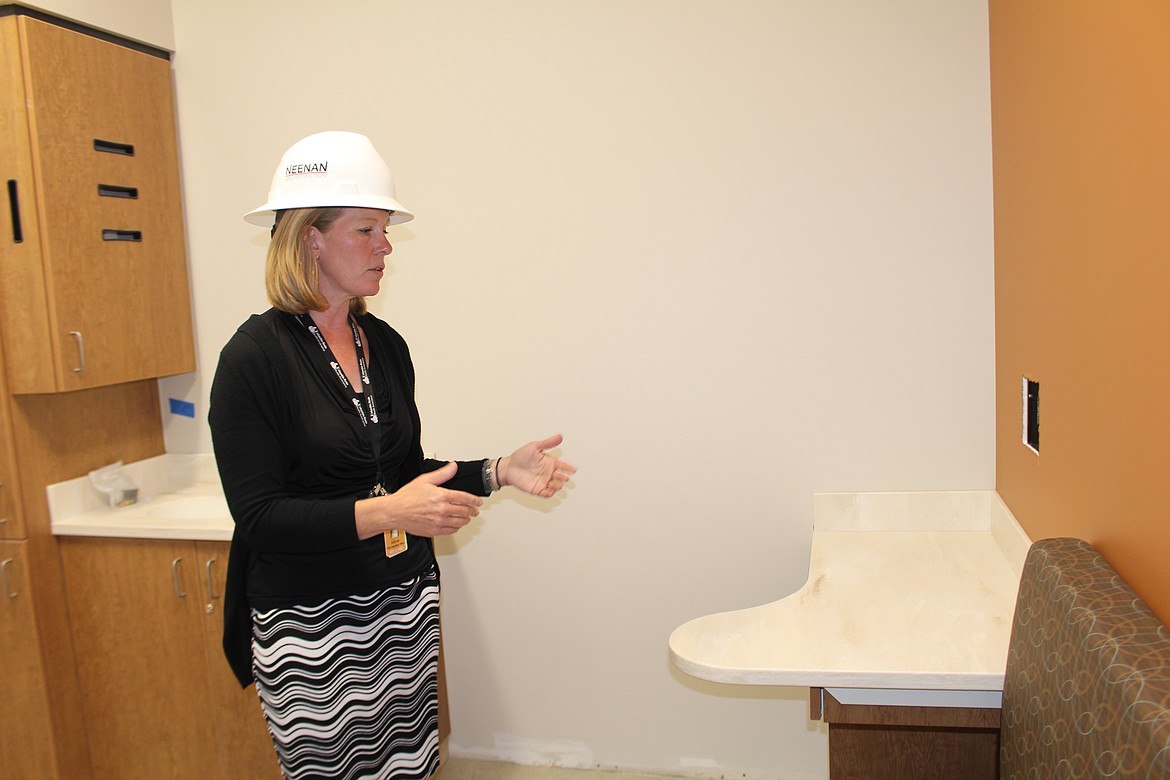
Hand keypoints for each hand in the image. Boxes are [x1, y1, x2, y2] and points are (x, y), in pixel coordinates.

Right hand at [355, 461, 482, 538]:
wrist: (395, 512)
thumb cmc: (407, 497)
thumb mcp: (425, 480)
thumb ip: (442, 474)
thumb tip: (453, 467)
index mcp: (441, 496)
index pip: (465, 498)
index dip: (474, 500)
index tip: (479, 502)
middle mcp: (442, 510)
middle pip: (465, 511)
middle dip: (473, 510)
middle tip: (475, 510)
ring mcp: (438, 522)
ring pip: (460, 522)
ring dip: (466, 520)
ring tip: (468, 518)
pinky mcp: (434, 531)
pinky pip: (451, 531)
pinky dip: (457, 528)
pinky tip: (456, 525)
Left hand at [497, 434, 575, 497]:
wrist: (508, 467)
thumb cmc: (520, 456)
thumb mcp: (534, 446)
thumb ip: (548, 443)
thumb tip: (560, 436)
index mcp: (549, 462)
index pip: (562, 465)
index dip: (568, 467)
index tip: (573, 469)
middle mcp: (547, 472)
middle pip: (560, 477)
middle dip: (564, 478)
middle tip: (565, 478)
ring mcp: (543, 481)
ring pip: (555, 486)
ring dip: (558, 486)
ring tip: (559, 484)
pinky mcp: (537, 489)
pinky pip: (546, 494)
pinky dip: (550, 493)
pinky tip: (551, 490)